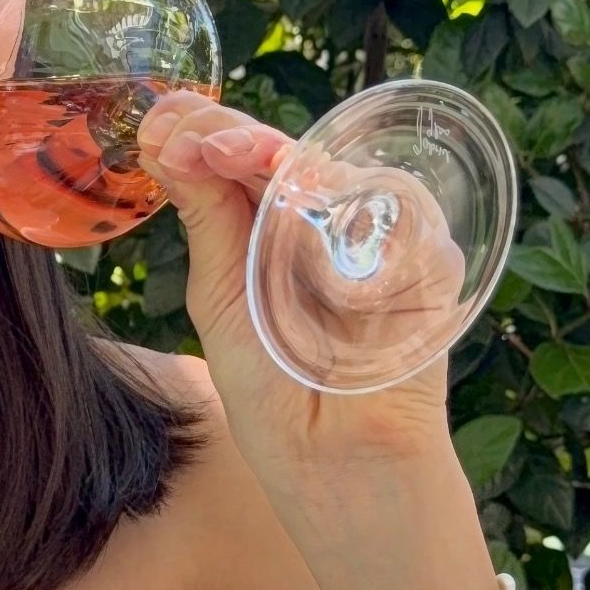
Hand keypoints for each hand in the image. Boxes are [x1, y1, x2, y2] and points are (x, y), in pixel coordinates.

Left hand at [134, 91, 465, 490]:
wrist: (332, 462)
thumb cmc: (274, 392)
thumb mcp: (220, 298)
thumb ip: (205, 219)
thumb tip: (164, 140)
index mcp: (270, 228)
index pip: (242, 161)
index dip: (203, 135)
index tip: (158, 127)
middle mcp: (326, 222)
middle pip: (288, 153)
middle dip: (235, 134)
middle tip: (192, 134)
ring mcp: (380, 236)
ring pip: (342, 171)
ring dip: (285, 159)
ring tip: (231, 155)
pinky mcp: (431, 261)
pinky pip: (402, 214)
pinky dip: (356, 209)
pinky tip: (312, 211)